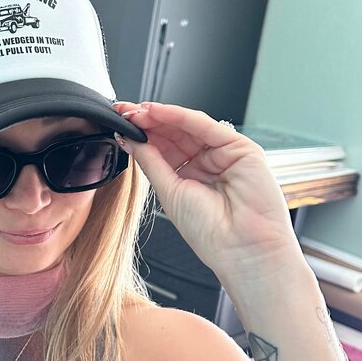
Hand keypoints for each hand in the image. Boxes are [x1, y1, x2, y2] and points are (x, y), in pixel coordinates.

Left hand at [112, 101, 302, 282]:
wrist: (243, 249)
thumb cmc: (211, 232)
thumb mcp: (169, 192)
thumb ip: (151, 162)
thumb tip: (130, 140)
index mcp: (190, 176)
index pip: (163, 148)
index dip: (141, 135)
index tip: (119, 124)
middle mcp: (208, 163)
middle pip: (174, 133)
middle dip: (147, 122)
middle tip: (122, 112)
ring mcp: (224, 154)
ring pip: (188, 126)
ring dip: (160, 116)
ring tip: (134, 111)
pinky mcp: (240, 147)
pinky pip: (205, 125)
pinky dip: (179, 116)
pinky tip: (157, 112)